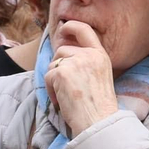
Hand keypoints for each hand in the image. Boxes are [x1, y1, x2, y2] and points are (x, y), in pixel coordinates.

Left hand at [44, 21, 117, 136]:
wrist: (98, 121)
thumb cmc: (99, 106)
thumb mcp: (100, 76)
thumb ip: (87, 62)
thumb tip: (64, 54)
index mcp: (100, 55)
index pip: (84, 30)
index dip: (71, 27)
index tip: (63, 28)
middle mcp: (88, 55)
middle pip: (62, 50)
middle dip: (58, 66)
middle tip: (64, 84)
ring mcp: (75, 62)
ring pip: (53, 63)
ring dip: (54, 79)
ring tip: (65, 95)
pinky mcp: (62, 72)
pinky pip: (48, 76)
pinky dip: (50, 90)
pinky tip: (61, 100)